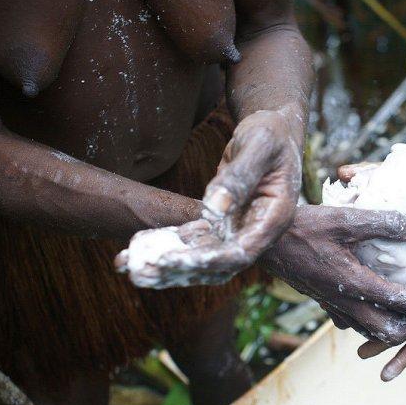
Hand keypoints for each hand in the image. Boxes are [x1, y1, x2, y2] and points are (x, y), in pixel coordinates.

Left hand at [122, 110, 301, 286]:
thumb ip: (240, 175)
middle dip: (180, 270)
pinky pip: (194, 241)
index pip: (241, 253)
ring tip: (131, 267)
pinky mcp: (221, 223)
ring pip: (203, 258)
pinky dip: (169, 246)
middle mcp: (256, 232)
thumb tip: (216, 208)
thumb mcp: (260, 146)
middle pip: (219, 265)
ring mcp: (238, 229)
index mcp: (274, 218)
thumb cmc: (271, 134)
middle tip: (141, 273)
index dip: (207, 260)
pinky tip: (137, 248)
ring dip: (170, 265)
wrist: (272, 132)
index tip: (172, 260)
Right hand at [260, 205, 405, 343]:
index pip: (402, 302)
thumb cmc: (302, 225)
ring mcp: (333, 307)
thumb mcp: (344, 217)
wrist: (263, 241)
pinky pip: (354, 324)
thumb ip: (384, 222)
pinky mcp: (325, 304)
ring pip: (372, 333)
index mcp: (354, 284)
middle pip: (391, 332)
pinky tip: (379, 298)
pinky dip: (372, 319)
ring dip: (395, 324)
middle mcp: (345, 303)